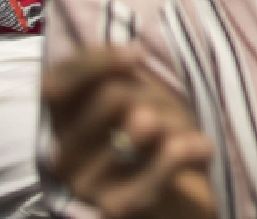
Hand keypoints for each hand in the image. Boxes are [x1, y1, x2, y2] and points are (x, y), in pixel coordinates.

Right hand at [41, 47, 215, 218]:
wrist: (173, 210)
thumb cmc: (156, 145)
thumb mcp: (136, 100)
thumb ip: (120, 77)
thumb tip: (129, 54)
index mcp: (61, 128)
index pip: (54, 86)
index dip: (93, 62)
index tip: (136, 54)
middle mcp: (62, 159)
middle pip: (111, 97)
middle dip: (153, 94)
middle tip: (167, 113)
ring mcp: (86, 186)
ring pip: (142, 124)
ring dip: (175, 121)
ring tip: (183, 134)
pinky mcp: (117, 208)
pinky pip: (166, 158)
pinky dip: (192, 145)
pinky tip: (202, 147)